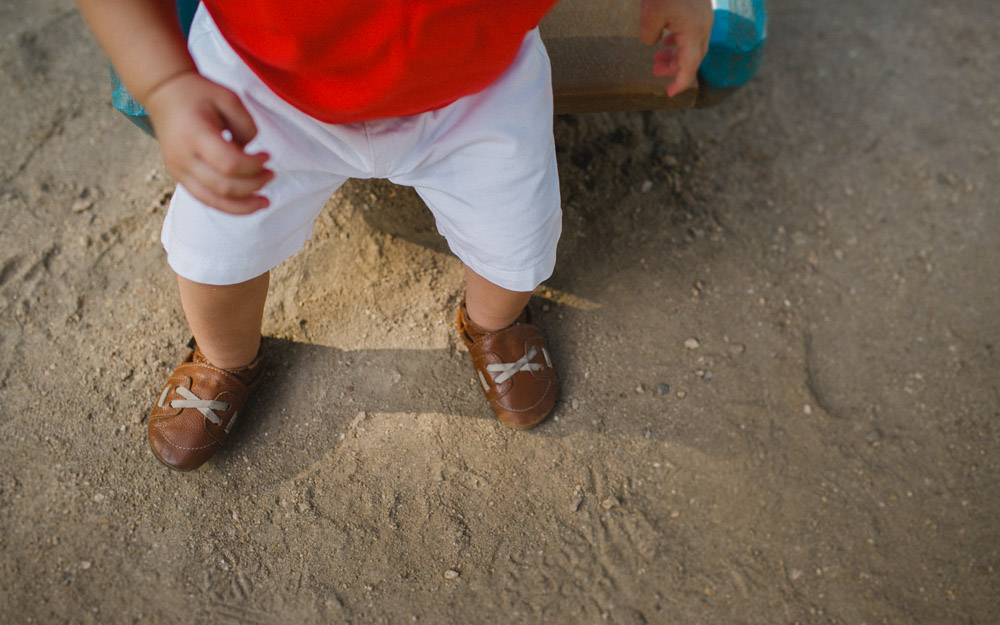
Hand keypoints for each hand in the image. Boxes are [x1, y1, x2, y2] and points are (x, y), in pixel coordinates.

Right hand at [144, 71, 272, 214]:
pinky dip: (228, 205)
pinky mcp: (178, 176)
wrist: (163, 93)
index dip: (254, 166)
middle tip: (271, 174)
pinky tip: (247, 203)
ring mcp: (178, 170)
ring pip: (213, 201)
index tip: (267, 156)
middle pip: (224, 186)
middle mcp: (183, 157)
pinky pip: (206, 199)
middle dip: (254, 185)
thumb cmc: (199, 94)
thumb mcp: (228, 98)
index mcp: (195, 135)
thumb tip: (250, 153)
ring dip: (243, 206)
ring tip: (264, 201)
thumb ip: (245, 125)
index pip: (230, 164)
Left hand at [639, 0, 713, 96]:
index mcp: (693, 31)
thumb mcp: (650, 13)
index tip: (669, 93)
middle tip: (655, 71)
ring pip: (693, 44)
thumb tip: (652, 42)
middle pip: (693, 56)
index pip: (690, 65)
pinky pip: (692, 32)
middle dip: (675, 68)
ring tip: (657, 59)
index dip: (680, 82)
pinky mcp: (699, 9)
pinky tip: (665, 40)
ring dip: (676, 55)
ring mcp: (703, 17)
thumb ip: (649, 35)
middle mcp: (703, 26)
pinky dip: (679, 41)